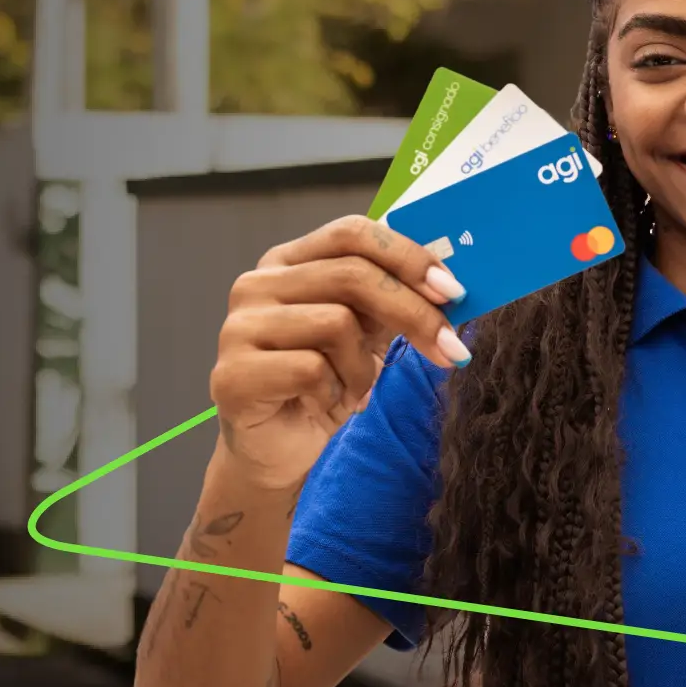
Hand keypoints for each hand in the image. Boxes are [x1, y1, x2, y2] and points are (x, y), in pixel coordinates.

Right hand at [209, 214, 466, 490]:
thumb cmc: (325, 388)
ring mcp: (238, 328)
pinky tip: (324, 407)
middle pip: (352, 274)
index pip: (351, 233)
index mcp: (288, 263)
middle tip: (451, 349)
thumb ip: (392, 297)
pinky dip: (334, 395)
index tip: (452, 291)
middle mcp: (256, 285)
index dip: (407, 256)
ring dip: (363, 369)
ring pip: (335, 323)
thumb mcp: (365, 333)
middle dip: (414, 314)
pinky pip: (311, 369)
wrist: (279, 453)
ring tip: (353, 391)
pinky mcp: (233, 375)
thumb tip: (451, 282)